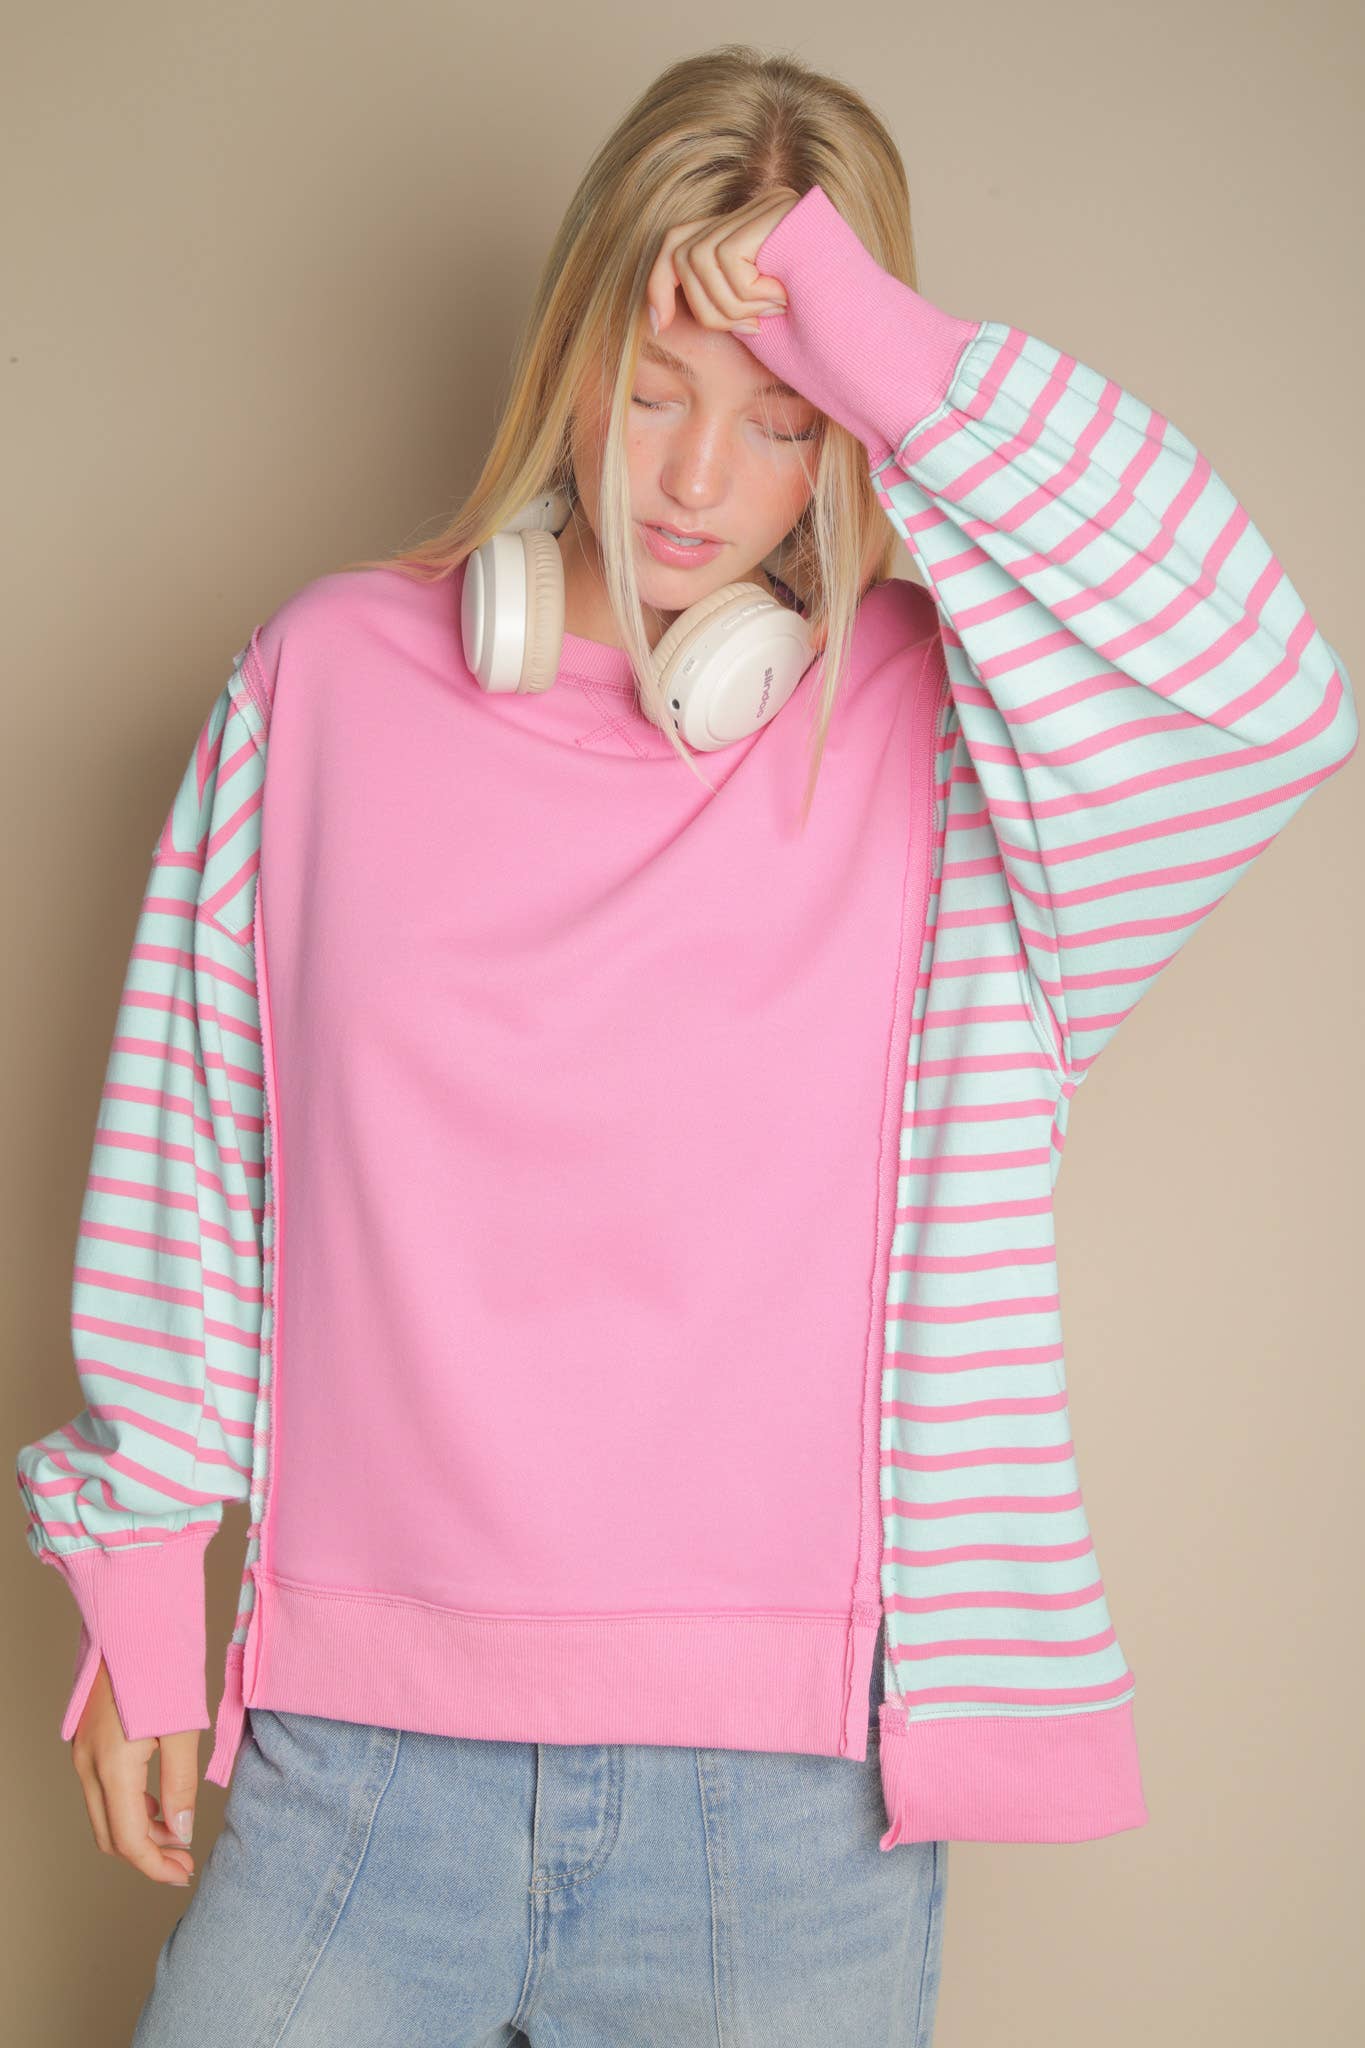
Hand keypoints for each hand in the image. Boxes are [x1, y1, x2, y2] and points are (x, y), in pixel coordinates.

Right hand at [71, 1656, 199, 1887]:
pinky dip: (128, 1808)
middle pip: (110, 1835)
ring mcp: (83, 1752)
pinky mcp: (87, 1739)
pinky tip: (157, 1804)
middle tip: (183, 1861)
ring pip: (104, 1814)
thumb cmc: (162, 1664)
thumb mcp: (182, 1726)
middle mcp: (88, 1765)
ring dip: (137, 1833)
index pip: (128, 1840)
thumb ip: (180, 1783)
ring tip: (176, 1836)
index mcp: (112, 1766)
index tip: (184, 1873)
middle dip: (146, 1855)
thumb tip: (180, 1832)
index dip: (155, 1865)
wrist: (132, 1616)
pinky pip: (102, 1791)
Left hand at [644, 189, 802, 338]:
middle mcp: (751, 207)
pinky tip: (783, 297)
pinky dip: (752, 292)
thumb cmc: (811, 319)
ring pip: (701, 261)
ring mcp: (763, 203)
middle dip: (707, 308)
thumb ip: (718, 303)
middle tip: (751, 327)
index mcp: (743, 229)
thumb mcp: (754, 314)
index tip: (659, 325)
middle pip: (683, 256)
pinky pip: (729, 260)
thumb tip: (658, 318)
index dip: (658, 284)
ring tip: (772, 312)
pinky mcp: (776, 208)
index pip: (676, 241)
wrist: (869, 310)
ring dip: (734, 305)